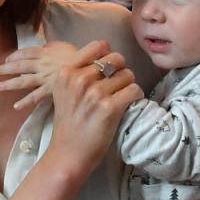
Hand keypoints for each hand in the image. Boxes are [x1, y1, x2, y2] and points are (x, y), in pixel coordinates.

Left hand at [0, 39, 79, 110]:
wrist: (90, 67)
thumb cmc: (80, 55)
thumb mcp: (65, 45)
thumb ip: (52, 46)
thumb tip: (44, 46)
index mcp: (46, 52)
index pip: (26, 52)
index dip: (16, 55)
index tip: (7, 59)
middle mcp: (42, 64)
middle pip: (20, 65)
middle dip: (6, 69)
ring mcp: (45, 78)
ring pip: (24, 80)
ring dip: (10, 84)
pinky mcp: (50, 89)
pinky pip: (35, 96)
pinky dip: (25, 102)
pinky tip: (16, 107)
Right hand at [49, 40, 142, 165]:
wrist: (68, 153)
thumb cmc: (69, 122)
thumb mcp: (63, 90)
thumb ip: (79, 71)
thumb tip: (104, 54)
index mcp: (66, 72)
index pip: (99, 46)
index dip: (108, 57)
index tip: (107, 71)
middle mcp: (79, 79)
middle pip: (117, 59)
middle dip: (120, 71)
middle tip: (116, 86)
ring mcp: (95, 93)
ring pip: (128, 75)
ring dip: (128, 86)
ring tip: (119, 98)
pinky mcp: (110, 108)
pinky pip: (134, 90)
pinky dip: (135, 96)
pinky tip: (127, 104)